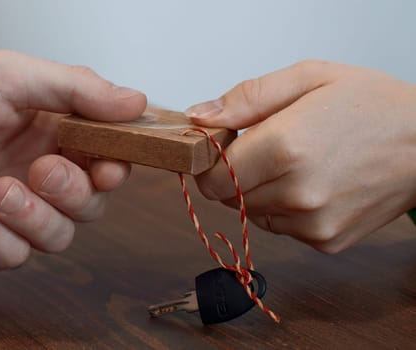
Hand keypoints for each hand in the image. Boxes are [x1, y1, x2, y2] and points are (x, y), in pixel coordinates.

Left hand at [0, 50, 146, 271]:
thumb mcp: (15, 77)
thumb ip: (78, 89)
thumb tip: (138, 103)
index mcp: (59, 140)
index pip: (108, 165)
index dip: (115, 171)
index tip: (107, 168)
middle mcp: (44, 181)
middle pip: (89, 208)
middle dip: (70, 192)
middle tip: (41, 170)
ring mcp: (17, 215)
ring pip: (57, 238)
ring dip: (31, 215)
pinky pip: (12, 256)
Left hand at [185, 60, 415, 252]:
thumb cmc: (372, 105)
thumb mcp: (308, 78)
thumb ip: (246, 98)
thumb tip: (200, 116)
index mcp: (285, 148)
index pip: (211, 177)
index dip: (210, 162)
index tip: (222, 147)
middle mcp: (297, 193)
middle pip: (228, 197)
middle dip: (236, 173)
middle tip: (266, 148)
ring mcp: (312, 223)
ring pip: (252, 213)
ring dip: (260, 191)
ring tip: (296, 163)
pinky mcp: (326, 241)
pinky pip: (281, 228)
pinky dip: (285, 209)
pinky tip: (313, 183)